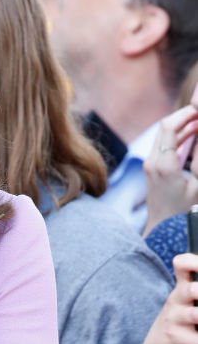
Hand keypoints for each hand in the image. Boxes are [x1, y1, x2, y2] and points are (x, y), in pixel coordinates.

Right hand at [142, 252, 197, 343]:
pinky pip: (195, 339)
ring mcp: (175, 320)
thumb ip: (196, 288)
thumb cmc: (180, 318)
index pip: (182, 265)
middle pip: (191, 289)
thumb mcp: (185, 299)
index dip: (195, 262)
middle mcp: (176, 301)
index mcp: (181, 288)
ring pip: (194, 315)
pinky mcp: (176, 337)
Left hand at [143, 104, 197, 231]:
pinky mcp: (152, 168)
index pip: (170, 126)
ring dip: (184, 126)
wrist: (163, 230)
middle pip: (165, 126)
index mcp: (164, 165)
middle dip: (186, 116)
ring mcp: (150, 164)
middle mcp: (153, 162)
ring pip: (165, 134)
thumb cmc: (184, 212)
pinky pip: (165, 145)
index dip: (187, 113)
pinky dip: (179, 137)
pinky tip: (195, 136)